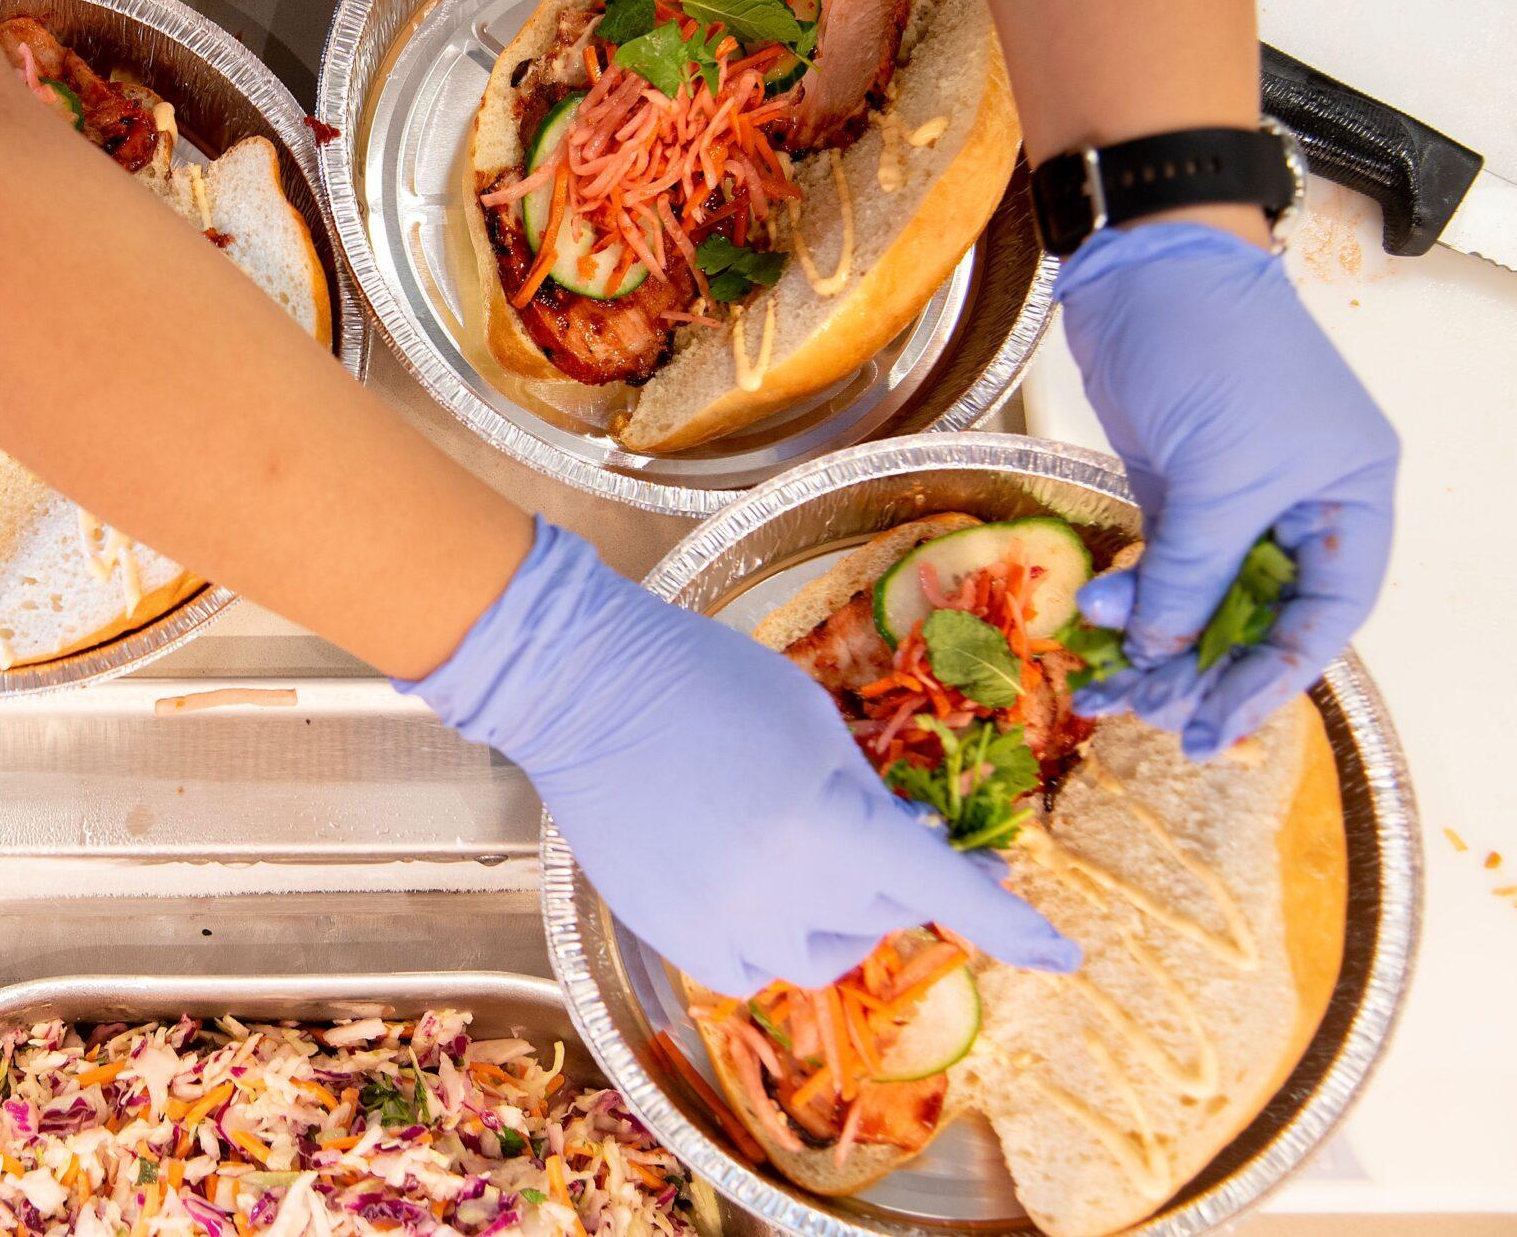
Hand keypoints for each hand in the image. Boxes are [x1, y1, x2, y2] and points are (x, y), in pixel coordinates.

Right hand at [402, 521, 1077, 994]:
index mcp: (828, 824)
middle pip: (884, 911)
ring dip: (835, 910)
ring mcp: (722, 921)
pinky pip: (755, 968)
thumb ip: (867, 796)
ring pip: (823, 952)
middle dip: (893, 874)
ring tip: (797, 850)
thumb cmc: (705, 678)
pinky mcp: (673, 935)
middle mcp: (782, 890)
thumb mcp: (812, 721)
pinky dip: (771, 937)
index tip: (1063, 952)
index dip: (1012, 924)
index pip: (945, 892)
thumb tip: (907, 855)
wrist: (583, 687)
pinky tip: (751, 886)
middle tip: (868, 827)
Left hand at [1059, 221, 1398, 756]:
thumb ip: (1192, 570)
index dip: (1273, 676)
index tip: (1216, 724)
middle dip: (1207, 667)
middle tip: (1153, 716)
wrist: (1143, 264)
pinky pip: (1164, 565)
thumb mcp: (1216, 473)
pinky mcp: (1175, 485)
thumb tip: (1158, 650)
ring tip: (1113, 682)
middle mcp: (1300, 504)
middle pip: (1262, 615)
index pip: (1325, 615)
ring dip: (1158, 641)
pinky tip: (1099, 617)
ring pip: (1205, 596)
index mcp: (1350, 498)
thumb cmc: (1212, 346)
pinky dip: (1133, 597)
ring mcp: (1234, 496)